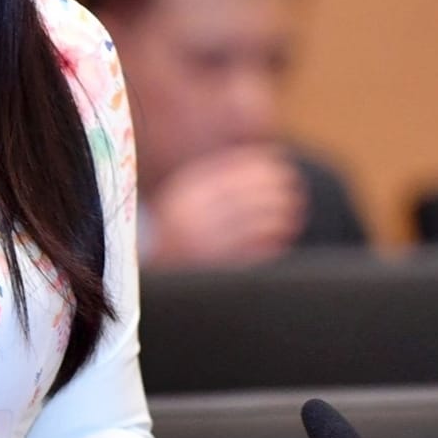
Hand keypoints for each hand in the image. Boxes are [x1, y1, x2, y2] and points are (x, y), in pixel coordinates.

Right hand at [145, 146, 306, 267]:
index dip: (260, 167)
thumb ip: (213, 182)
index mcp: (183, 198)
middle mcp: (192, 221)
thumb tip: (261, 160)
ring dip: (281, 218)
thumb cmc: (173, 234)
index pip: (231, 174)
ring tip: (294, 213)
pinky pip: (254, 253)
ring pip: (257, 226)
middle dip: (278, 192)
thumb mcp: (182, 200)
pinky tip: (282, 237)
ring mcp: (205, 249)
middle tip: (294, 188)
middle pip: (248, 198)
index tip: (280, 163)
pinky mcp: (216, 273)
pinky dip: (272, 243)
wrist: (142, 277)